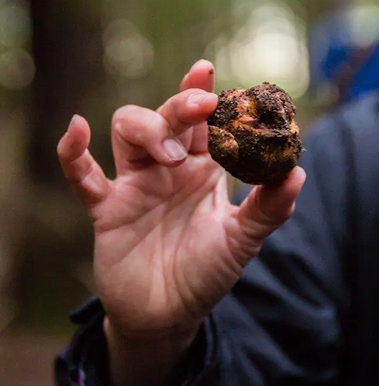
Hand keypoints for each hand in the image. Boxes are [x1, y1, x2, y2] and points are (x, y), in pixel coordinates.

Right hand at [57, 60, 305, 341]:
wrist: (169, 314)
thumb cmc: (207, 274)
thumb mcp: (243, 241)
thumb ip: (269, 208)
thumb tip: (298, 172)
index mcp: (204, 172)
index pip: (206, 124)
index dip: (207, 96)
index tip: (211, 71)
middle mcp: (170, 170)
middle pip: (168, 118)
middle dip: (182, 105)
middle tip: (203, 105)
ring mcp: (136, 186)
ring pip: (128, 131)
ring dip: (148, 130)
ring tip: (172, 158)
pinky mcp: (106, 208)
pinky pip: (82, 174)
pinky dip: (74, 153)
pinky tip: (77, 129)